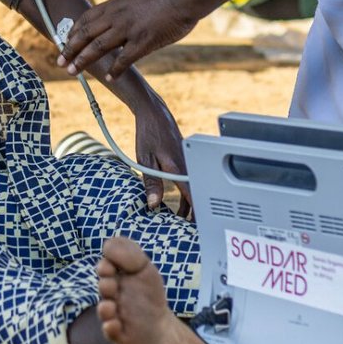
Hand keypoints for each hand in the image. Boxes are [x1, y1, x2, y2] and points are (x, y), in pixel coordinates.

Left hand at [59, 0, 198, 81]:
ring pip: (98, 46)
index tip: (65, 41)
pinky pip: (124, 59)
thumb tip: (118, 15)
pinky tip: (109, 77)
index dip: (74, 31)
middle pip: (86, 33)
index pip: (87, 18)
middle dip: (70, 48)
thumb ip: (125, 6)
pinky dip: (115, 69)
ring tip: (72, 71)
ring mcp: (129, 28)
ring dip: (83, 60)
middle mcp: (117, 16)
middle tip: (60, 61)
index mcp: (116, 4)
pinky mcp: (144, 41)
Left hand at [133, 97, 193, 217]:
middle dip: (193, 214)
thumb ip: (151, 183)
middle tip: (187, 231)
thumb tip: (153, 204)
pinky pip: (188, 180)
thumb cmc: (148, 134)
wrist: (154, 113)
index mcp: (180, 168)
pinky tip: (176, 201)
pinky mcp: (184, 160)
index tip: (197, 229)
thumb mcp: (145, 160)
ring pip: (192, 188)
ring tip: (179, 220)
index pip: (194, 197)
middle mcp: (187, 166)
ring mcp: (187, 162)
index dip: (197, 215)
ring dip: (187, 204)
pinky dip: (185, 192)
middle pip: (195, 196)